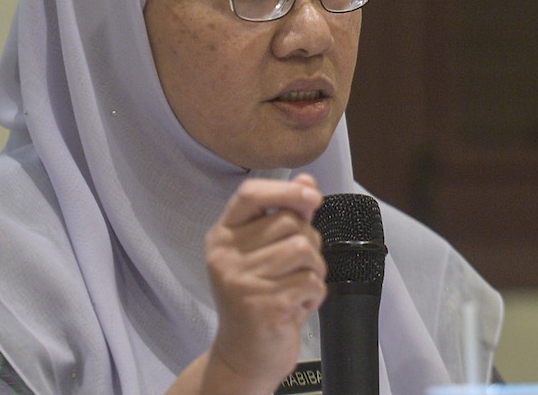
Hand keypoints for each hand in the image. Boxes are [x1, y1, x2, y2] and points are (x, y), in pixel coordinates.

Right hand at [203, 174, 326, 393]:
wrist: (243, 356)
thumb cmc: (258, 297)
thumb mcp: (265, 253)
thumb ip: (285, 215)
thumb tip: (308, 182)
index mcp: (222, 236)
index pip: (250, 194)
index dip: (286, 190)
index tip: (313, 198)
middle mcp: (225, 256)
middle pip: (289, 223)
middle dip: (310, 242)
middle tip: (301, 267)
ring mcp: (241, 282)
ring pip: (304, 250)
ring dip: (315, 269)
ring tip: (300, 286)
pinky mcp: (263, 306)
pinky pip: (311, 282)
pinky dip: (315, 295)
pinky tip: (298, 306)